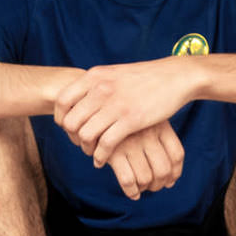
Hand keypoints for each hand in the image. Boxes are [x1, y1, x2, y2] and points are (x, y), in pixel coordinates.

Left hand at [53, 56, 201, 165]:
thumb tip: (78, 99)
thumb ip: (96, 85)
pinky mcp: (131, 119)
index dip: (61, 119)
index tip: (69, 129)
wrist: (174, 77)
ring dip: (86, 149)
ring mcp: (116, 104)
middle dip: (73, 138)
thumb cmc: (144, 78)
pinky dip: (100, 156)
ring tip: (92, 154)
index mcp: (94, 76)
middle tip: (82, 144)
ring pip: (86, 135)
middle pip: (71, 122)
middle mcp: (101, 89)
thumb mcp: (114, 74)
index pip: (62, 101)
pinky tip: (102, 161)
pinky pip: (106, 144)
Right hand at [98, 120, 185, 201]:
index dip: (175, 173)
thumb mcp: (145, 118)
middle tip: (153, 187)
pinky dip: (131, 192)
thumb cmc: (122, 117)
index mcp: (160, 125)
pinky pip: (128, 181)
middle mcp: (148, 134)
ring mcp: (131, 144)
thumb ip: (159, 142)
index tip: (169, 181)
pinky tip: (132, 193)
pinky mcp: (113, 152)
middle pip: (163, 170)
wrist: (94, 108)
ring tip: (140, 189)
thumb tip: (171, 181)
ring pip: (146, 178)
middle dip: (159, 184)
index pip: (177, 155)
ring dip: (145, 189)